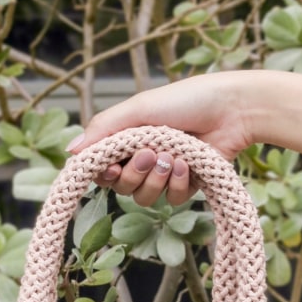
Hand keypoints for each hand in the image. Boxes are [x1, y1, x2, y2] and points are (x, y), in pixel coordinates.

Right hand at [67, 73, 255, 205]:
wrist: (232, 110)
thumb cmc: (185, 101)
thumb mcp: (138, 109)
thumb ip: (103, 130)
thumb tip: (69, 152)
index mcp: (127, 141)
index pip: (102, 171)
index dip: (105, 175)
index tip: (112, 168)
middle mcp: (142, 160)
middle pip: (123, 189)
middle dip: (136, 174)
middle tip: (151, 153)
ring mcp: (164, 176)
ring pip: (146, 199)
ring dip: (158, 179)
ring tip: (175, 157)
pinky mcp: (187, 186)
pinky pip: (173, 200)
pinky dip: (180, 183)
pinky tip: (190, 164)